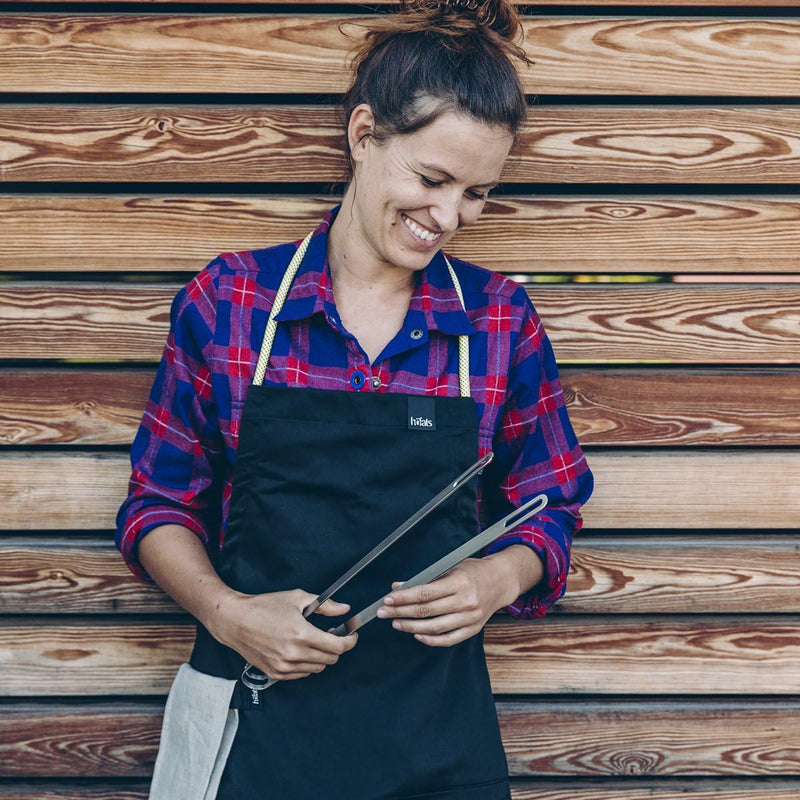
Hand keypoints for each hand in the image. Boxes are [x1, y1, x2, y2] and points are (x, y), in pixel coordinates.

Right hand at [211, 589, 357, 680]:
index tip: (352, 636)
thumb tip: (344, 609)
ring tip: (315, 641)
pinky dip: (307, 664)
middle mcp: (293, 653)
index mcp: (301, 634)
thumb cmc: (263, 607)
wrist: (235, 621)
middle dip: (336, 647)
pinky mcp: (276, 674)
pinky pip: (302, 674)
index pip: (337, 646)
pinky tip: (302, 650)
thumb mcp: (297, 598)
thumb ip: (325, 605)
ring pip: (318, 668)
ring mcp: (284, 666)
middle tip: (333, 635)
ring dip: (322, 656)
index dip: (349, 641)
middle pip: (330, 659)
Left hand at [375, 557, 510, 647]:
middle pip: (427, 611)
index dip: (404, 597)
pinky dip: (431, 640)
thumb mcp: (450, 567)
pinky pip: (449, 639)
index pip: (425, 593)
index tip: (388, 599)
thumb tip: (399, 587)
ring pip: (435, 627)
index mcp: (459, 583)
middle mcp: (466, 602)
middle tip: (383, 612)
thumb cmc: (473, 571)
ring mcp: (471, 618)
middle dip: (401, 612)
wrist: (501, 581)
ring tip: (396, 622)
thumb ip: (425, 578)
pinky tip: (416, 634)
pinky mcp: (474, 629)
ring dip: (411, 626)